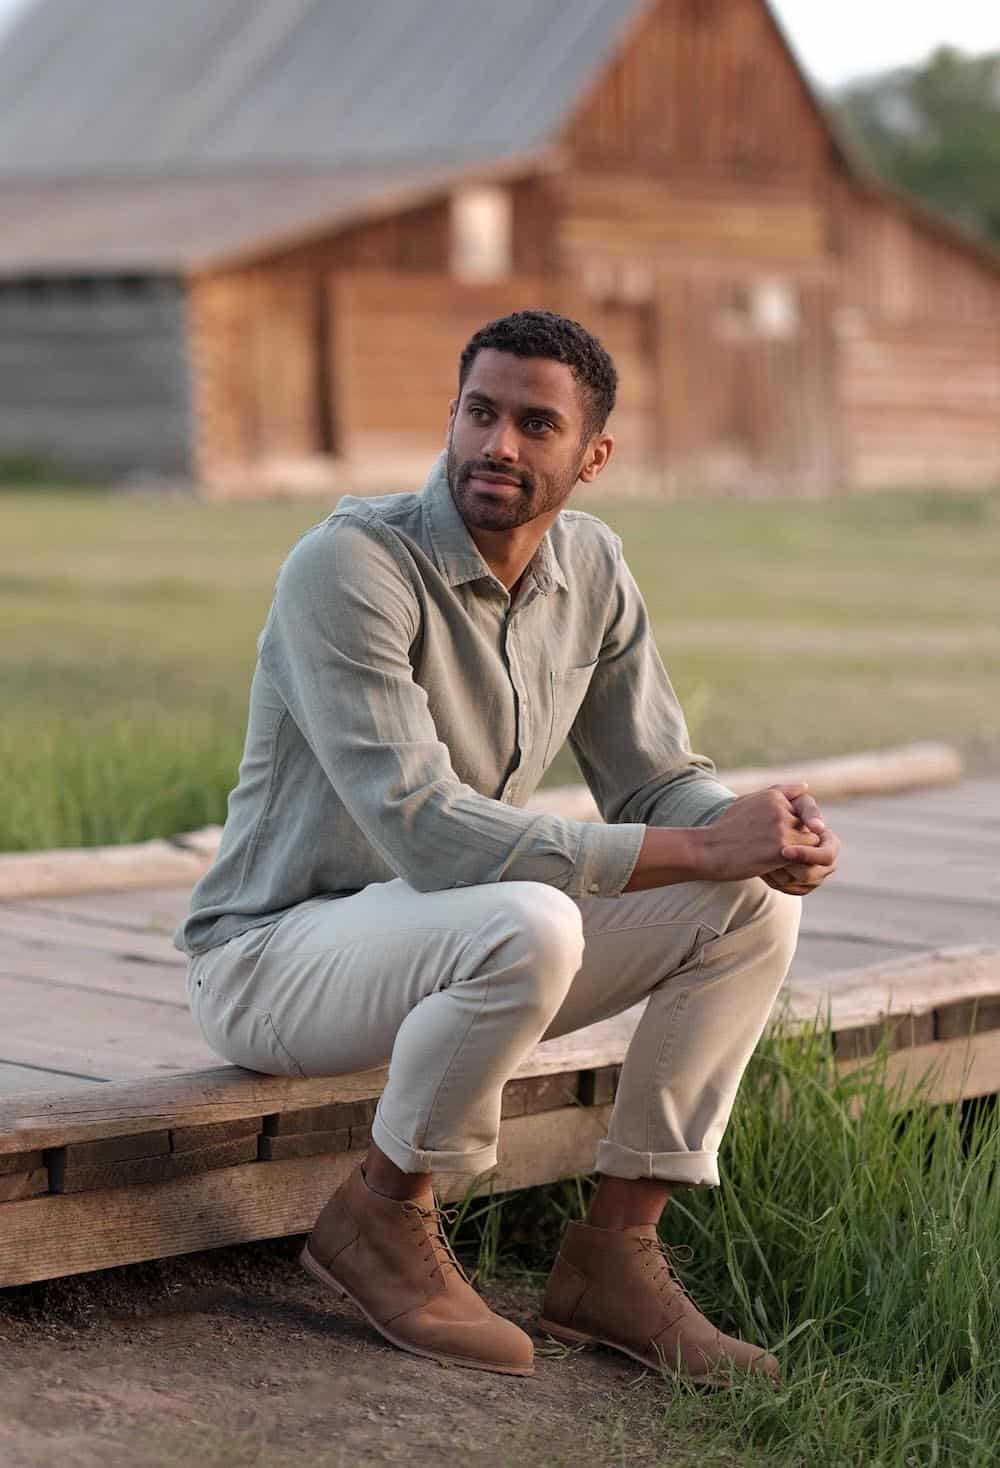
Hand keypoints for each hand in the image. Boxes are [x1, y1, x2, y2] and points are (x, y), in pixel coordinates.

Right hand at [697, 783, 823, 882]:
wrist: (709, 850)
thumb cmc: (727, 829)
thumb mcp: (748, 801)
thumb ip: (779, 792)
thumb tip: (805, 786)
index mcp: (774, 795)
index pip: (802, 810)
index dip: (791, 826)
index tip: (771, 834)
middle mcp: (780, 808)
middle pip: (808, 826)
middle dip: (797, 837)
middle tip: (771, 846)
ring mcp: (782, 828)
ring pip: (810, 841)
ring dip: (798, 851)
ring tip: (774, 855)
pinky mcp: (782, 848)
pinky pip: (804, 856)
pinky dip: (795, 862)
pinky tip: (775, 863)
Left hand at [763, 786, 840, 895]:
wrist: (768, 826)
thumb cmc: (788, 810)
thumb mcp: (797, 805)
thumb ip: (808, 810)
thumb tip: (818, 826)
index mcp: (831, 845)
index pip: (826, 856)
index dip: (806, 855)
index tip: (784, 851)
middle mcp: (827, 865)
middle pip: (811, 875)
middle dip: (789, 868)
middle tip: (769, 860)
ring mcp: (815, 878)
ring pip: (797, 885)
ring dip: (778, 874)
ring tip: (761, 861)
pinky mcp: (801, 887)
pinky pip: (788, 890)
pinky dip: (774, 881)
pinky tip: (761, 868)